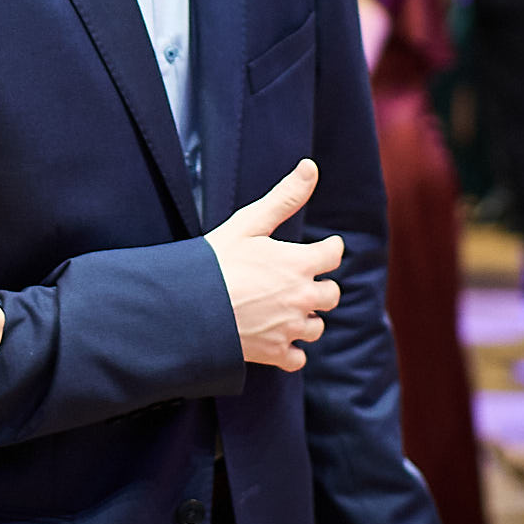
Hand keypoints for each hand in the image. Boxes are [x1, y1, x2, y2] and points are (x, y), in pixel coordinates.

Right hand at [205, 160, 340, 371]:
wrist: (188, 306)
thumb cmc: (215, 261)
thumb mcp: (249, 222)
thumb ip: (285, 196)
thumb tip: (311, 166)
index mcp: (300, 263)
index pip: (334, 254)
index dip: (328, 248)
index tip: (321, 248)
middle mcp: (302, 297)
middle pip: (332, 294)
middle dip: (319, 286)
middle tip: (297, 280)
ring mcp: (289, 328)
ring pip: (317, 327)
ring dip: (307, 318)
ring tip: (285, 310)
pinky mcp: (274, 353)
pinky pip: (297, 357)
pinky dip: (291, 350)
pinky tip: (276, 338)